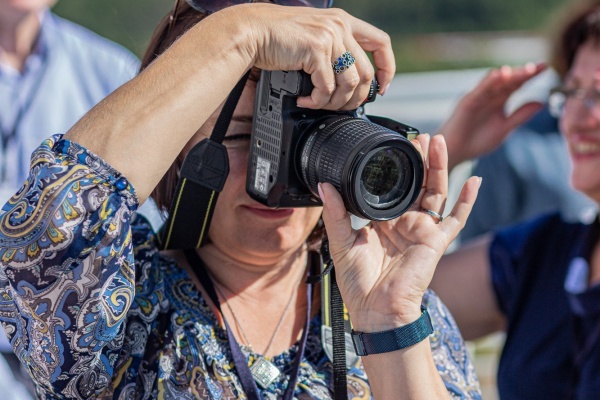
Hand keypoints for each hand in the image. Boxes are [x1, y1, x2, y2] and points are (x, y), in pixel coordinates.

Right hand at [232, 4, 394, 109]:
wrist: (253, 31)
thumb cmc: (278, 37)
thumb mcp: (315, 37)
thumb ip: (334, 51)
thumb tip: (349, 82)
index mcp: (344, 22)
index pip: (381, 43)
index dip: (387, 68)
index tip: (382, 87)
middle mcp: (340, 26)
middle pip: (366, 72)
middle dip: (356, 98)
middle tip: (341, 108)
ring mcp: (329, 37)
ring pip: (349, 83)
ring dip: (335, 102)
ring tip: (319, 105)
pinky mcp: (316, 50)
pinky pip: (326, 88)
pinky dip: (316, 101)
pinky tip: (305, 100)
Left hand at [319, 134, 480, 330]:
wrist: (375, 310)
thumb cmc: (358, 283)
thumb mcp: (341, 242)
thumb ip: (336, 213)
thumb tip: (325, 186)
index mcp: (383, 221)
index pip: (393, 187)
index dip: (395, 168)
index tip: (394, 146)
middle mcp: (404, 222)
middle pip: (417, 184)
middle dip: (419, 160)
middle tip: (419, 136)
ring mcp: (422, 230)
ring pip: (436, 192)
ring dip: (439, 168)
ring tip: (437, 142)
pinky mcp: (436, 242)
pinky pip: (456, 219)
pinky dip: (467, 201)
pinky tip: (475, 180)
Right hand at [439, 63, 546, 169]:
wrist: (455, 152)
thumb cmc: (477, 140)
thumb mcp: (504, 128)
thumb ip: (521, 115)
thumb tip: (542, 102)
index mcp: (499, 100)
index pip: (517, 84)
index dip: (530, 76)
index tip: (545, 67)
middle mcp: (489, 95)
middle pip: (508, 80)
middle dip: (523, 73)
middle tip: (538, 66)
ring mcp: (478, 98)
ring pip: (495, 82)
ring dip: (509, 75)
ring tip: (525, 70)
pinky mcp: (466, 103)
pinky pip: (479, 91)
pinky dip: (489, 82)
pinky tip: (500, 75)